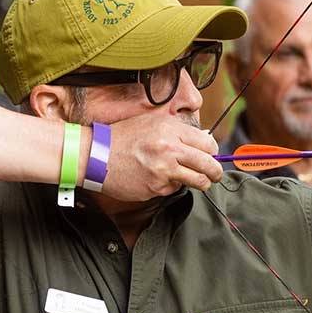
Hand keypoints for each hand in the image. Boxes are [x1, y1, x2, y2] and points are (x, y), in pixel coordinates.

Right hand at [100, 114, 221, 200]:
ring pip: (198, 181)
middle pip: (209, 164)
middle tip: (215, 175)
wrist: (95, 155)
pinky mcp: (156, 187)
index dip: (213, 152)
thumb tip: (203, 140)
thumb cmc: (122, 138)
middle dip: (216, 172)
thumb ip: (178, 131)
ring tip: (199, 182)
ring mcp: (163, 170)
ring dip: (202, 183)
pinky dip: (171, 186)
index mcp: (170, 130)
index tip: (212, 156)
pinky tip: (158, 178)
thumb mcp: (152, 123)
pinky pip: (174, 189)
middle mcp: (169, 149)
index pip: (208, 143)